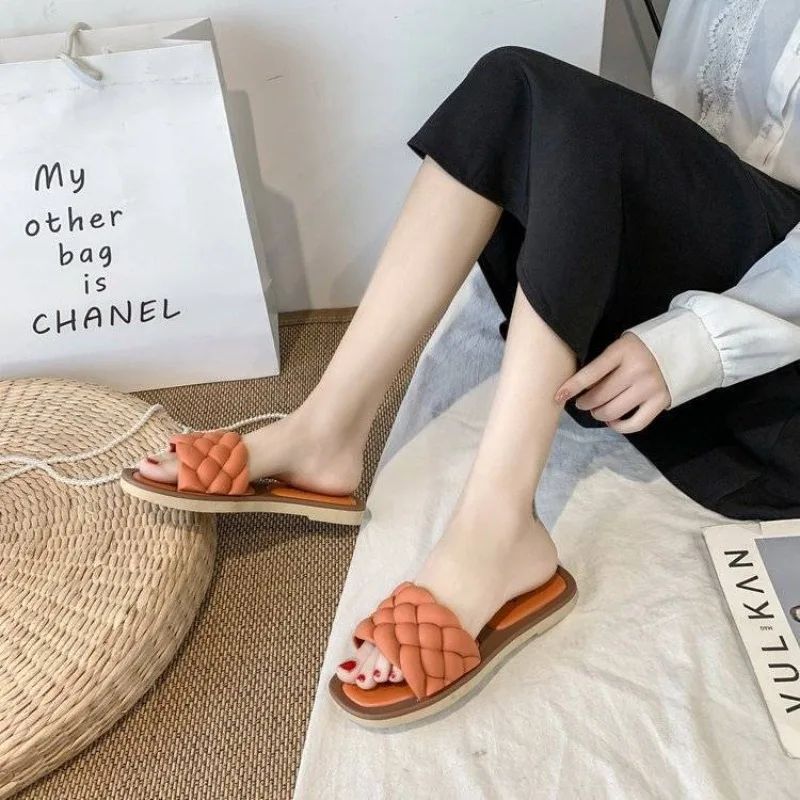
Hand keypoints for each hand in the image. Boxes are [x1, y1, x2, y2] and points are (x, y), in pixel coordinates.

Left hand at [554, 332, 670, 433]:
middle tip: (582, 402)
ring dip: (598, 414)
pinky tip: (612, 421)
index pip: (591, 373)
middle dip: (584, 402)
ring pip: (613, 411)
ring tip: (596, 410)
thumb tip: (581, 388)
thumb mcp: (621, 346)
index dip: (572, 387)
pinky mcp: (661, 402)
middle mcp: (637, 369)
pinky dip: (618, 426)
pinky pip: (634, 424)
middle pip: (600, 396)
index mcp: (623, 351)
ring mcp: (650, 387)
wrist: (681, 347)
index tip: (558, 396)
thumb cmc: (641, 347)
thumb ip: (604, 364)